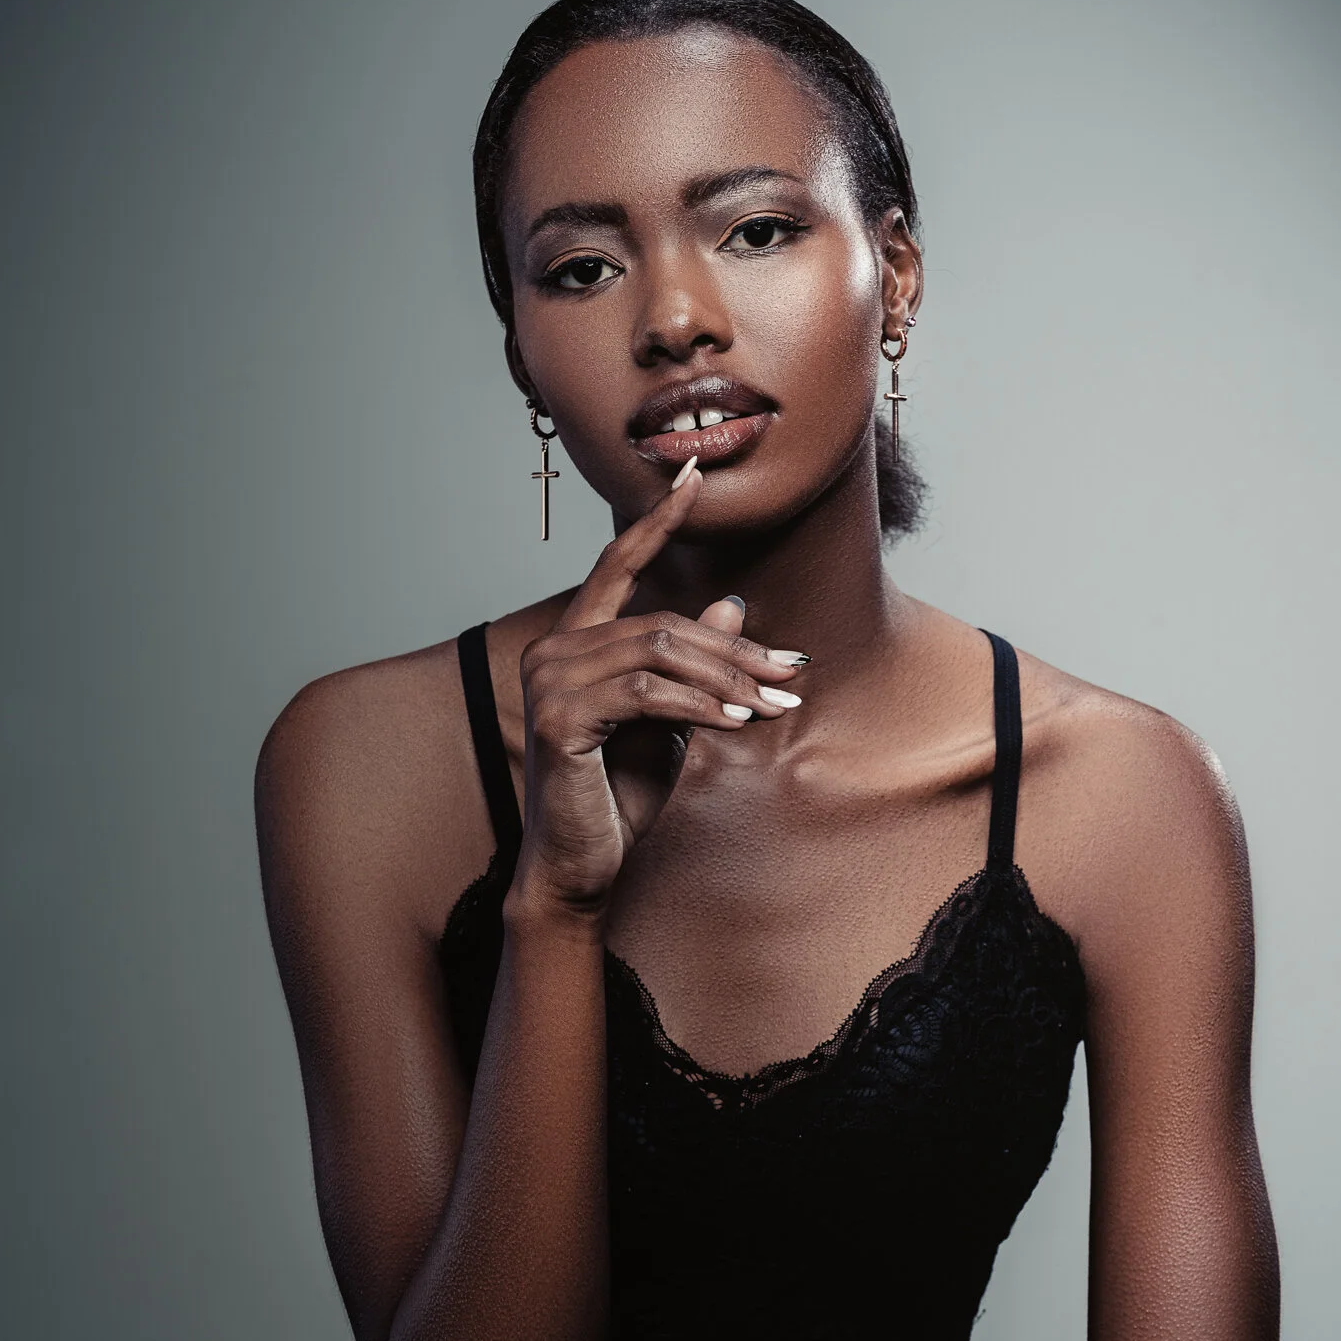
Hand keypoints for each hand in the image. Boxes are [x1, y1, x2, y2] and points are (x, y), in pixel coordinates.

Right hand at [513, 460, 808, 916]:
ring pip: (660, 652)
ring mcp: (550, 682)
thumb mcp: (671, 723)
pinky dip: (699, 706)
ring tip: (772, 705)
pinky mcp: (560, 718)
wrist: (580, 868)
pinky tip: (734, 723)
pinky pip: (647, 694)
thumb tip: (731, 603)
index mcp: (574, 643)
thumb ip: (692, 666)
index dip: (657, 518)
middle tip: (790, 673)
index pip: (616, 563)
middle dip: (735, 648)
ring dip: (728, 680)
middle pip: (661, 620)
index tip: (693, 472)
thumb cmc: (617, 799)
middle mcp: (553, 651)